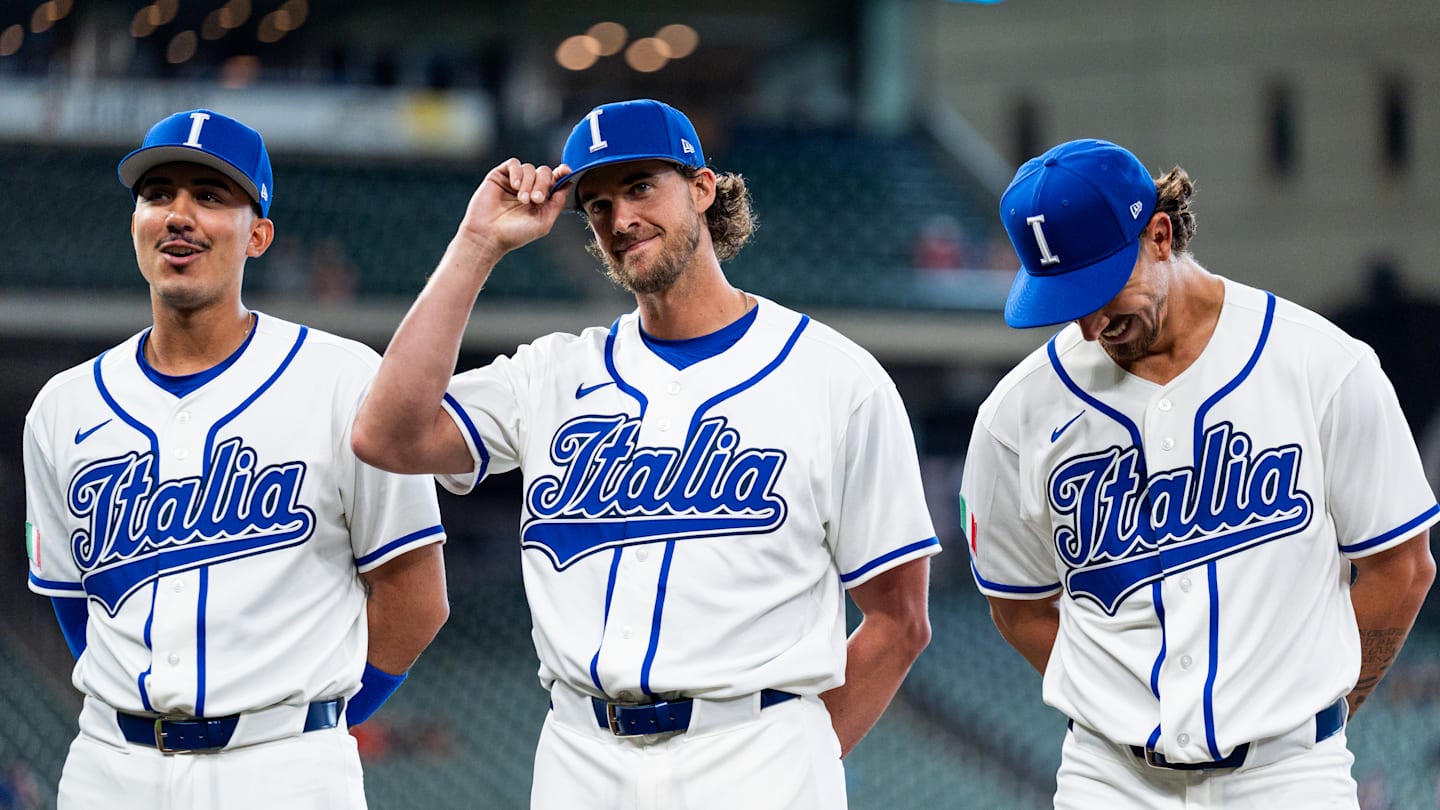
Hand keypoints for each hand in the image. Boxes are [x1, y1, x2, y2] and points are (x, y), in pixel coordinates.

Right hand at [457, 158, 572, 258]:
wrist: (488, 235)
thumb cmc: (515, 234)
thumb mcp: (544, 221)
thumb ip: (557, 203)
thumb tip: (568, 183)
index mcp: (541, 199)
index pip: (555, 179)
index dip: (562, 172)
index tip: (565, 171)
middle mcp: (528, 188)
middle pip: (544, 172)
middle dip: (543, 184)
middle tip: (536, 200)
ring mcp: (514, 181)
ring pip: (529, 168)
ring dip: (529, 183)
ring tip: (522, 199)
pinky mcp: (499, 176)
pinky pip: (514, 164)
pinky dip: (517, 173)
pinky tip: (514, 186)